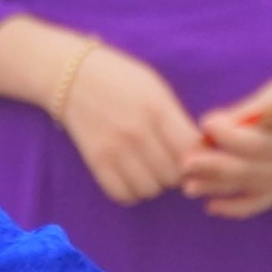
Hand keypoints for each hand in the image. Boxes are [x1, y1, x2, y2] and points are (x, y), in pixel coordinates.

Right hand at [31, 32, 200, 205]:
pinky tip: (133, 176)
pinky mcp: (96, 162)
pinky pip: (123, 194)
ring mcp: (115, 149)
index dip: (197, 156)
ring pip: (150, 189)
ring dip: (155, 183)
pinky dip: (132, 191)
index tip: (193, 153)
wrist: (72, 76)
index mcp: (157, 109)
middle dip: (177, 172)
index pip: (190, 151)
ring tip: (151, 168)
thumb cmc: (121, 78)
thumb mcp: (156, 89)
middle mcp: (137, 132)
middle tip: (171, 161)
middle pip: (172, 174)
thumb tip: (200, 150)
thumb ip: (177, 119)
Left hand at [186, 52, 271, 220]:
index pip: (256, 141)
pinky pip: (259, 202)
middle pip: (248, 169)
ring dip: (217, 188)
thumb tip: (209, 127)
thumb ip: (245, 114)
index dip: (228, 134)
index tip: (205, 121)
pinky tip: (211, 206)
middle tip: (185, 163)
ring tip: (189, 187)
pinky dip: (235, 207)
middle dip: (213, 167)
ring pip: (249, 187)